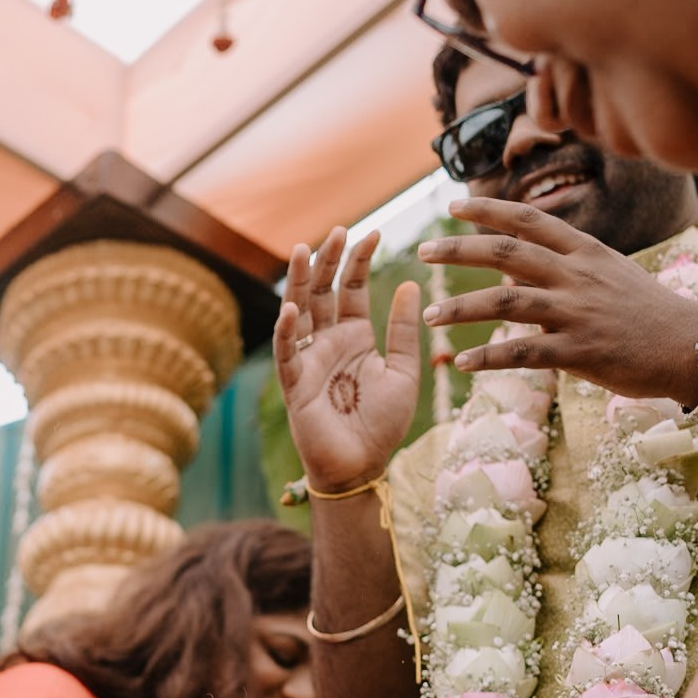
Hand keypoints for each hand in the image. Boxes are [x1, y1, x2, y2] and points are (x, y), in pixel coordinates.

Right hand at [275, 226, 420, 495]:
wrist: (363, 467)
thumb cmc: (382, 424)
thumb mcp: (404, 371)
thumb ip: (404, 330)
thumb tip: (411, 284)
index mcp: (354, 336)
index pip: (352, 289)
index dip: (359, 261)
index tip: (373, 233)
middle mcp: (328, 342)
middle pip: (322, 291)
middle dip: (327, 261)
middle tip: (338, 230)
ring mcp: (308, 360)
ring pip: (299, 312)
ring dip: (298, 282)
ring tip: (303, 250)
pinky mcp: (296, 384)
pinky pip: (287, 353)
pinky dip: (286, 331)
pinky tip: (291, 309)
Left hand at [419, 196, 697, 403]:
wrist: (692, 348)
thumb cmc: (647, 312)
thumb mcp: (607, 275)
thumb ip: (561, 267)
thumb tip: (511, 266)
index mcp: (584, 252)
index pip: (528, 220)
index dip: (488, 211)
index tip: (452, 206)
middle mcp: (577, 275)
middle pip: (507, 254)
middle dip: (459, 251)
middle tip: (422, 252)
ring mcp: (578, 313)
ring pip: (505, 303)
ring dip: (461, 308)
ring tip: (429, 318)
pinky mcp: (580, 352)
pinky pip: (522, 353)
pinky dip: (486, 357)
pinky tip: (460, 363)